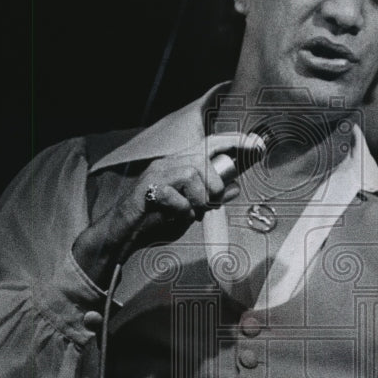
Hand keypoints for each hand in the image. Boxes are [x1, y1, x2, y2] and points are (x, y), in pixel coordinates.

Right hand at [73, 132, 265, 287]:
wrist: (123, 235)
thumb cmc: (156, 220)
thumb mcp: (191, 210)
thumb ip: (212, 199)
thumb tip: (235, 188)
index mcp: (180, 164)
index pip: (209, 143)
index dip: (233, 142)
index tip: (254, 144)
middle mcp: (168, 163)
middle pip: (203, 159)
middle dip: (214, 184)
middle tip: (209, 203)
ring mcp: (155, 174)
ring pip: (191, 174)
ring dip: (198, 199)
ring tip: (190, 212)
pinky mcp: (146, 189)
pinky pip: (173, 194)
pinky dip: (179, 209)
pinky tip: (174, 216)